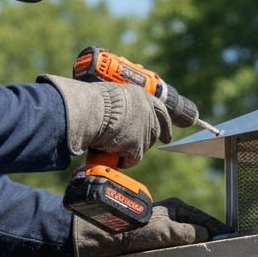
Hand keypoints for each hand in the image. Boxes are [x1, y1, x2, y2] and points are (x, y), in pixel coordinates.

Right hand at [40, 75, 171, 167]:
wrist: (90, 110)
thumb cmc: (91, 100)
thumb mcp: (111, 95)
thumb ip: (119, 104)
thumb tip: (114, 114)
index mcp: (142, 96)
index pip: (161, 111)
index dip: (165, 125)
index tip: (167, 137)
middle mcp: (147, 112)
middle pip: (153, 132)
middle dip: (146, 141)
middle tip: (135, 147)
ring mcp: (143, 130)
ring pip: (143, 146)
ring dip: (130, 150)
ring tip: (114, 149)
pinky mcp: (136, 146)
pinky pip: (132, 159)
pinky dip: (124, 161)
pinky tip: (116, 161)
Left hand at [73, 198, 228, 256]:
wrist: (92, 242)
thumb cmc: (125, 231)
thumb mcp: (161, 232)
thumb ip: (188, 234)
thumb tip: (208, 237)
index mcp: (174, 208)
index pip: (206, 220)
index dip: (220, 231)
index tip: (236, 242)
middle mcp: (169, 219)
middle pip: (197, 234)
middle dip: (210, 245)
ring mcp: (160, 235)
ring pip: (185, 248)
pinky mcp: (150, 249)